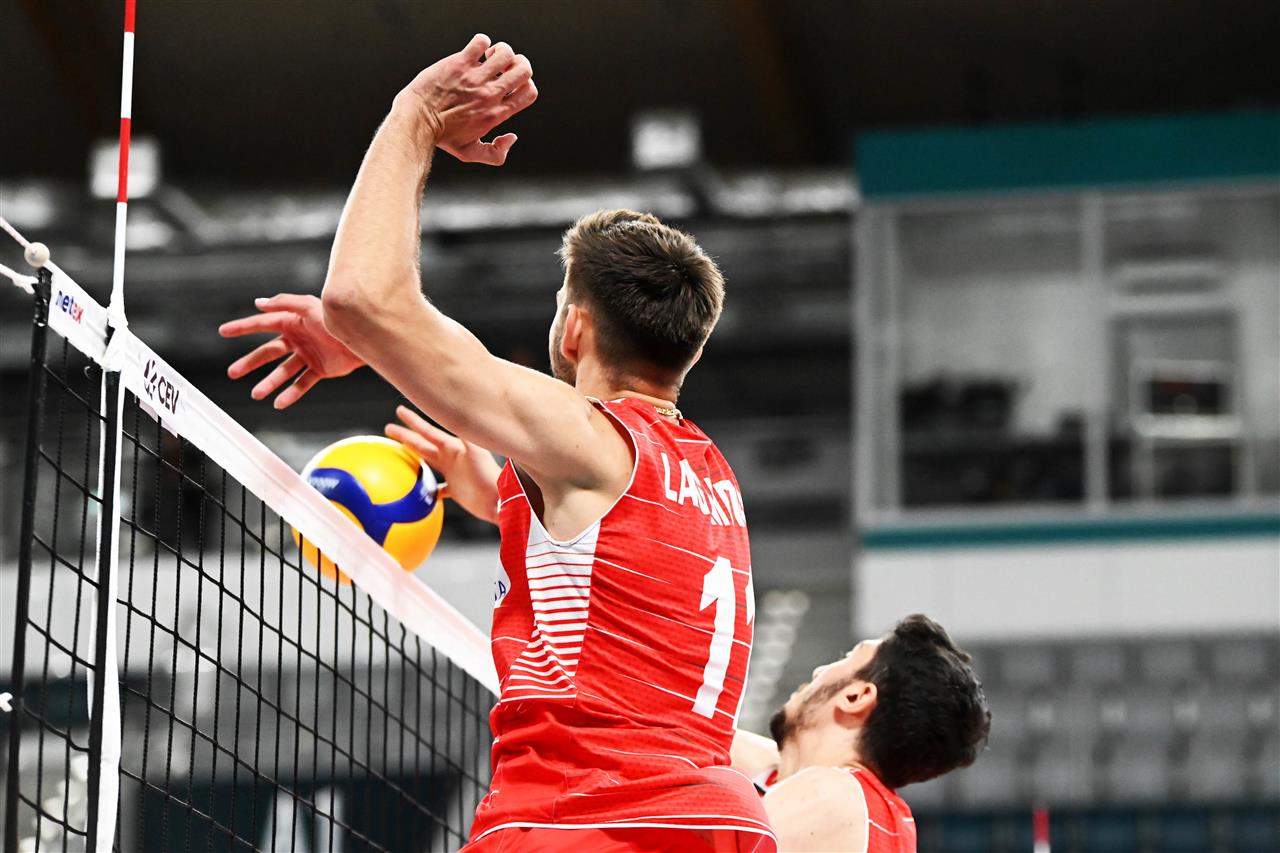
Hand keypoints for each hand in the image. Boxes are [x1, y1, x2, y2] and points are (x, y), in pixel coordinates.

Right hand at [219, 293, 363, 408]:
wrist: (364, 338)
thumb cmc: (338, 319)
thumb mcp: (309, 306)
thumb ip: (284, 303)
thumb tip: (258, 303)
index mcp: (293, 322)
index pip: (262, 325)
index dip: (243, 327)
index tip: (223, 331)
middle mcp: (298, 339)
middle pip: (268, 353)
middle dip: (250, 363)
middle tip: (232, 372)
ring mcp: (308, 355)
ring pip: (283, 372)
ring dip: (269, 383)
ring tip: (256, 394)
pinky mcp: (320, 370)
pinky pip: (302, 383)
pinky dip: (291, 394)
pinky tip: (279, 402)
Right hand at [385, 405, 502, 523]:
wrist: (500, 501)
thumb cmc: (490, 477)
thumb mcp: (477, 452)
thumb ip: (466, 433)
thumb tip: (456, 411)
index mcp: (454, 448)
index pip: (428, 432)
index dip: (414, 422)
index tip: (399, 411)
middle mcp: (452, 458)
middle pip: (423, 445)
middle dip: (406, 436)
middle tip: (388, 429)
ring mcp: (453, 474)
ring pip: (428, 463)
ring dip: (414, 457)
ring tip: (399, 453)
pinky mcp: (456, 491)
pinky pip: (436, 488)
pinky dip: (426, 488)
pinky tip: (418, 490)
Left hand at [398, 33, 537, 165]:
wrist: (418, 121)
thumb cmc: (442, 137)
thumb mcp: (470, 153)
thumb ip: (496, 153)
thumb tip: (512, 137)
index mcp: (496, 113)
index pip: (529, 92)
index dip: (526, 84)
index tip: (511, 84)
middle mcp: (490, 94)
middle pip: (524, 70)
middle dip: (519, 64)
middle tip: (502, 67)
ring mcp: (475, 78)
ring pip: (506, 53)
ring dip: (501, 51)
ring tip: (488, 57)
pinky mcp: (459, 64)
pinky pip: (480, 42)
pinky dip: (481, 42)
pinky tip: (474, 51)